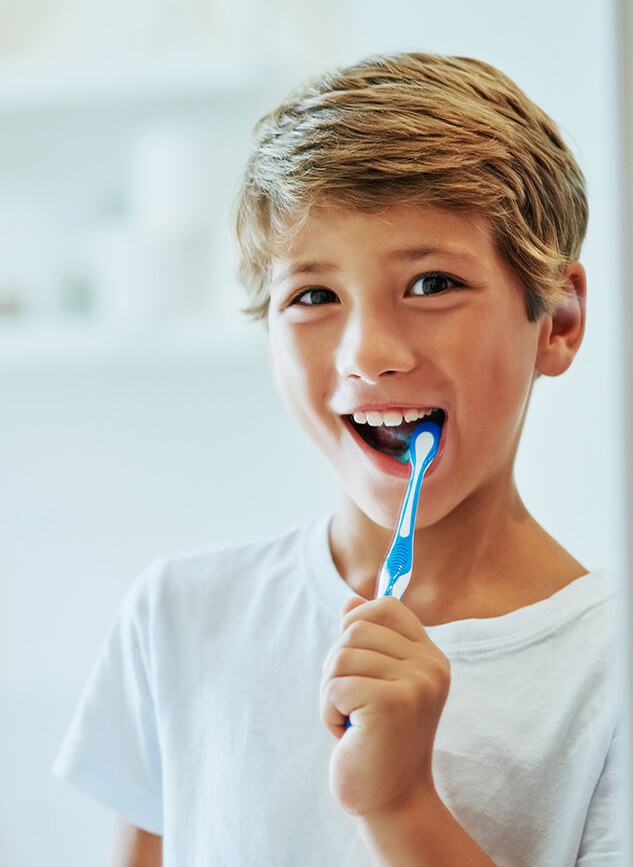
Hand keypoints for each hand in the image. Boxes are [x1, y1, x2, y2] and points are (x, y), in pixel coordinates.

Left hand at [320, 595, 450, 817]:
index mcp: (430, 656)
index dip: (356, 623)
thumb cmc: (378, 740)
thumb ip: (367, 641)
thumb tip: (350, 600)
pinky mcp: (393, 703)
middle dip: (337, 666)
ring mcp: (416, 683)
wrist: (392, 802)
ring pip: (340, 657)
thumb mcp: (375, 683)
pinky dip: (329, 713)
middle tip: (352, 704)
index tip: (355, 663)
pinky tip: (350, 735)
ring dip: (331, 693)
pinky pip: (334, 686)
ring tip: (353, 721)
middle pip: (355, 629)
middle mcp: (430, 665)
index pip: (385, 605)